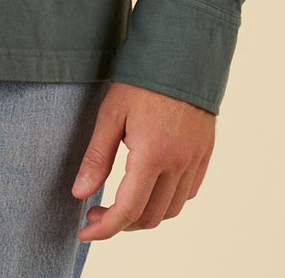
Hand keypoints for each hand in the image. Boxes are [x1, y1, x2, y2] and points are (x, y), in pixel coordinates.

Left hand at [71, 81, 213, 241]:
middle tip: (95, 211)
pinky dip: (167, 200)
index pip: (127, 210)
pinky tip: (149, 186)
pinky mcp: (204, 154)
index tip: (84, 231)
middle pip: (149, 216)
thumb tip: (80, 194)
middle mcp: (178, 164)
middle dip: (120, 223)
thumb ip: (97, 157)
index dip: (104, 229)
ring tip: (121, 201)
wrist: (184, 52)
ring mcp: (195, 160)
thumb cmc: (143, 79)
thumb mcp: (111, 113)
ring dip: (144, 215)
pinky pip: (187, 193)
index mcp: (152, 154)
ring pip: (170, 210)